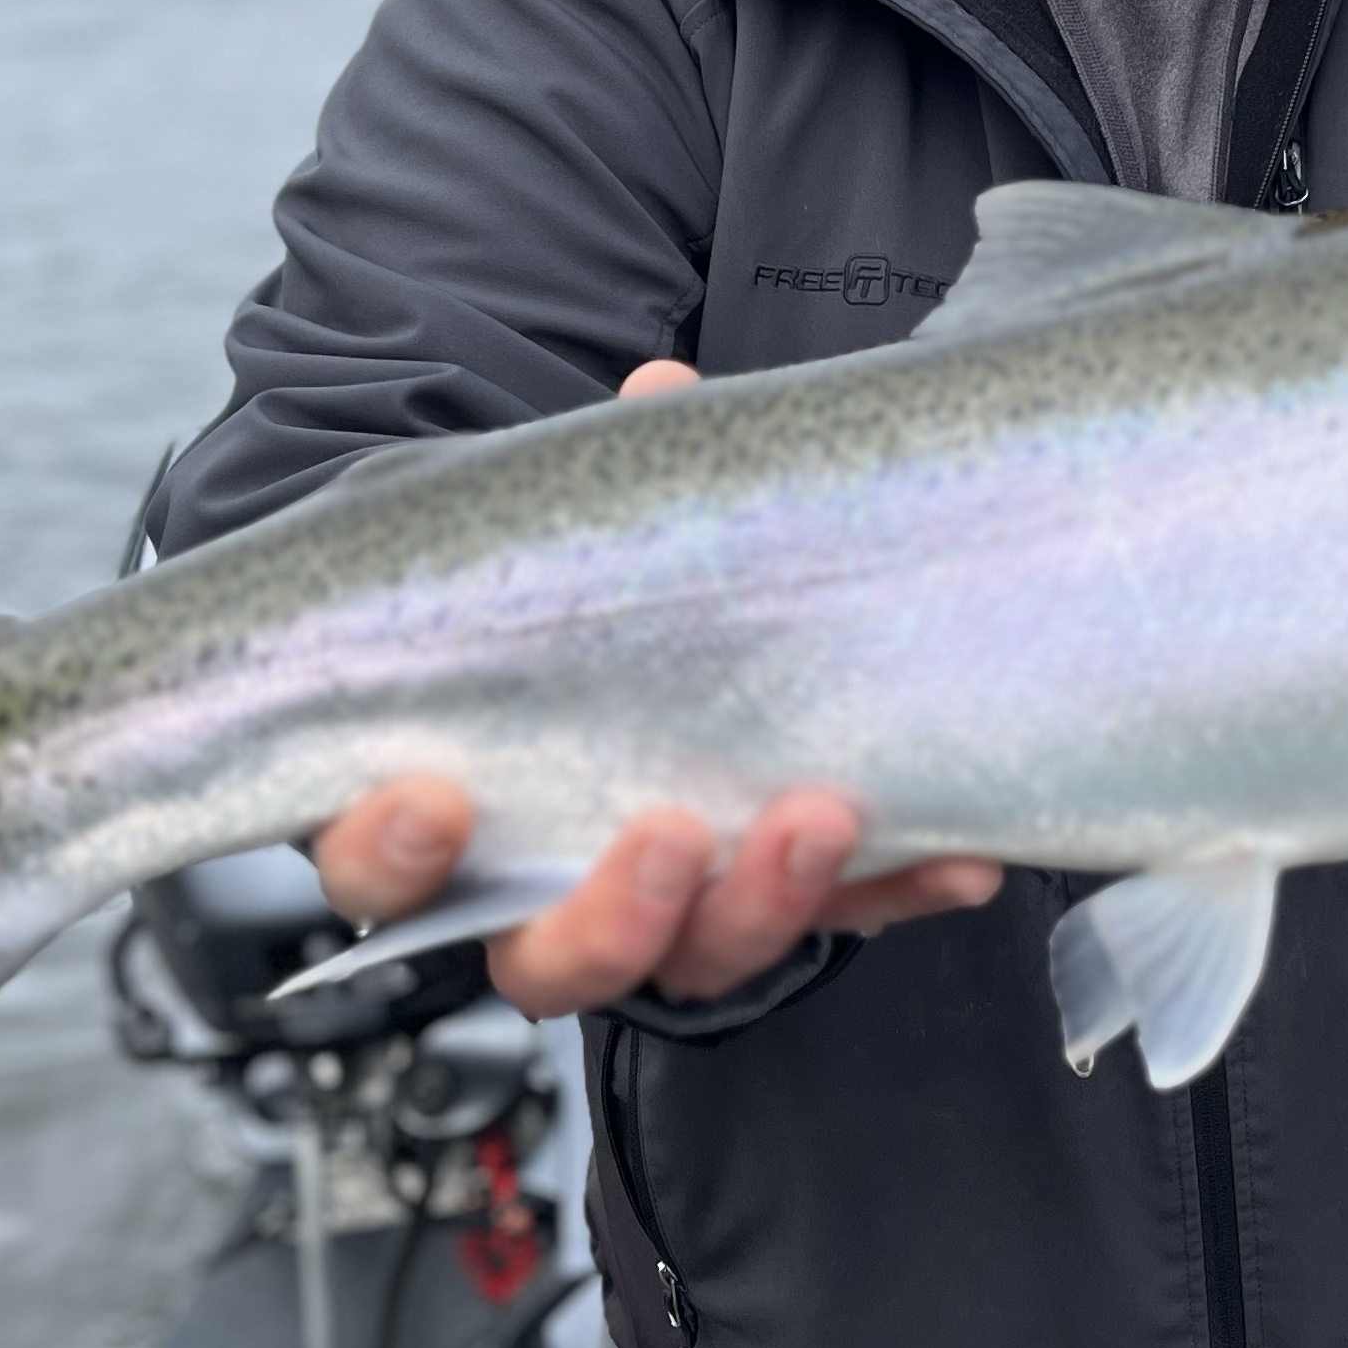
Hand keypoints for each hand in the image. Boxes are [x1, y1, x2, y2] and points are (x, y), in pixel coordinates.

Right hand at [309, 360, 1004, 1014]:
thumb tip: (662, 388)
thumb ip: (609, 491)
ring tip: (823, 817)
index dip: (391, 853)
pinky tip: (960, 860)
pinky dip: (899, 891)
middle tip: (667, 830)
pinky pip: (845, 926)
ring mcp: (674, 922)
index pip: (386, 871)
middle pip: (552, 960)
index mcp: (458, 819)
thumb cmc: (590, 618)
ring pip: (696, 960)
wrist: (701, 650)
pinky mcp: (785, 917)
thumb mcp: (585, 550)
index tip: (433, 796)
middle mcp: (551, 897)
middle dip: (608, 912)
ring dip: (761, 902)